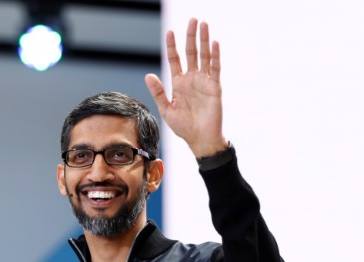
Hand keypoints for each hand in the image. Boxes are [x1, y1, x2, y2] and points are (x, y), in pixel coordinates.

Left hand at [145, 18, 227, 157]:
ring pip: (204, 56)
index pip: (175, 60)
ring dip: (204, 40)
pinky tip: (214, 43)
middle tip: (192, 19)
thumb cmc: (183, 127)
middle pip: (191, 53)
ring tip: (203, 24)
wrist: (200, 139)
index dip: (172, 46)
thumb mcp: (166, 109)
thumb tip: (148, 75)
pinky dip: (215, 55)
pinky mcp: (215, 87)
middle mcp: (191, 79)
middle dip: (191, 36)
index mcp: (178, 83)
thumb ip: (158, 92)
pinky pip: (215, 68)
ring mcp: (204, 81)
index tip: (169, 31)